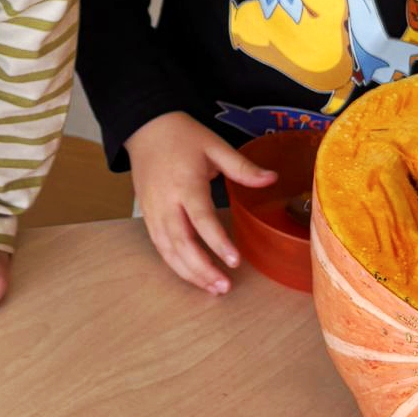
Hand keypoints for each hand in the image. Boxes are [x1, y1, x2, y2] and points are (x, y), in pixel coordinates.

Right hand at [125, 112, 275, 295]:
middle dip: (201, 268)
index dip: (217, 242)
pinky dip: (175, 264)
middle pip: (180, 242)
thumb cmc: (181, 136)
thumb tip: (273, 179)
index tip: (234, 260)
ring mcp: (153, 211)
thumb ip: (242, 167)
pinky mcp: (147, 216)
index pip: (200, 218)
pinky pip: (160, 246)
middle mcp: (165, 201)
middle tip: (224, 286)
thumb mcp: (214, 145)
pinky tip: (193, 275)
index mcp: (184, 183)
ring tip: (212, 288)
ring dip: (189, 272)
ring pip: (167, 250)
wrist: (144, 129)